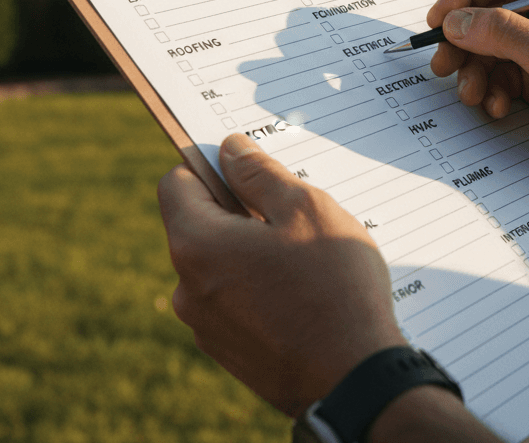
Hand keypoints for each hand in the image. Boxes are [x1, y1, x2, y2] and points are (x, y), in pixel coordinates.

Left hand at [158, 134, 406, 416]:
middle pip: (200, 226)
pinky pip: (234, 302)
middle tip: (294, 218)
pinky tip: (303, 296)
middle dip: (240, 213)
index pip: (176, 183)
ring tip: (306, 262)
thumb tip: (230, 150)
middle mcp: (187, 288)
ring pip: (220, 266)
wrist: (352, 380)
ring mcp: (206, 326)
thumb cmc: (333, 289)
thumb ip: (260, 174)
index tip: (250, 169)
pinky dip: (259, 290)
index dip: (211, 166)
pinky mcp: (229, 352)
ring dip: (252, 253)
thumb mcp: (305, 210)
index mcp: (196, 245)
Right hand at [427, 0, 528, 176]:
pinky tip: (499, 109)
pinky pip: (500, 80)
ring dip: (475, 74)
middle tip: (442, 66)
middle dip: (463, 43)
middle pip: (486, 17)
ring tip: (473, 95)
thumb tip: (454, 21)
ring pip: (488, 52)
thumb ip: (500, 33)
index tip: (437, 20)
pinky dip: (492, 93)